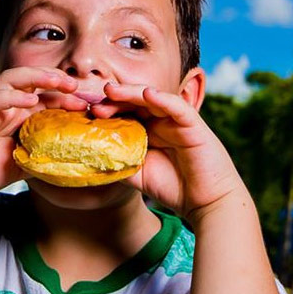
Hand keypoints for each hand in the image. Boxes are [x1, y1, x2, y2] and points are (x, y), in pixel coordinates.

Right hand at [0, 67, 86, 200]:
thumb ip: (42, 158)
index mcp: (19, 117)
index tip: (89, 107)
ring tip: (59, 81)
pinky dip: (12, 96)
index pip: (47, 98)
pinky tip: (29, 100)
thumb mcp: (22, 166)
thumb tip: (72, 162)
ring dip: (38, 76)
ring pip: (14, 80)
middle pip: (34, 81)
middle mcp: (7, 107)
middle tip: (78, 87)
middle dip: (57, 80)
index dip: (68, 99)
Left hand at [91, 83, 242, 219]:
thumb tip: (89, 156)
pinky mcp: (194, 124)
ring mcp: (177, 121)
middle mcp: (162, 121)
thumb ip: (118, 162)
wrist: (207, 202)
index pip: (124, 113)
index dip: (106, 111)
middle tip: (93, 103)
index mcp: (148, 131)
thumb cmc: (174, 187)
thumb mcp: (137, 174)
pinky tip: (147, 94)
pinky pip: (177, 107)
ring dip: (131, 93)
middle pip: (134, 102)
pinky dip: (162, 98)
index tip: (85, 115)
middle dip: (113, 100)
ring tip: (111, 91)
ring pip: (152, 98)